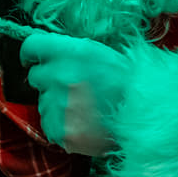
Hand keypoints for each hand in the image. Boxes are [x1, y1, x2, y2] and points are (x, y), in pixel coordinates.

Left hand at [20, 32, 131, 156]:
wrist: (146, 114)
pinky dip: (61, 125)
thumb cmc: (126, 81)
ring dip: (56, 105)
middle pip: (35, 76)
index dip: (31, 54)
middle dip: (48, 81)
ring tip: (84, 108)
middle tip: (72, 88)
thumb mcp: (99, 53)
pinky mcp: (61, 130)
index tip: (33, 61)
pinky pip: (49, 125)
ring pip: (43, 103)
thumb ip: (68, 51)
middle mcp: (60, 75)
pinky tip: (82, 123)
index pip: (31, 46)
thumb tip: (45, 54)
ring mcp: (59, 105)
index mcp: (70, 52)